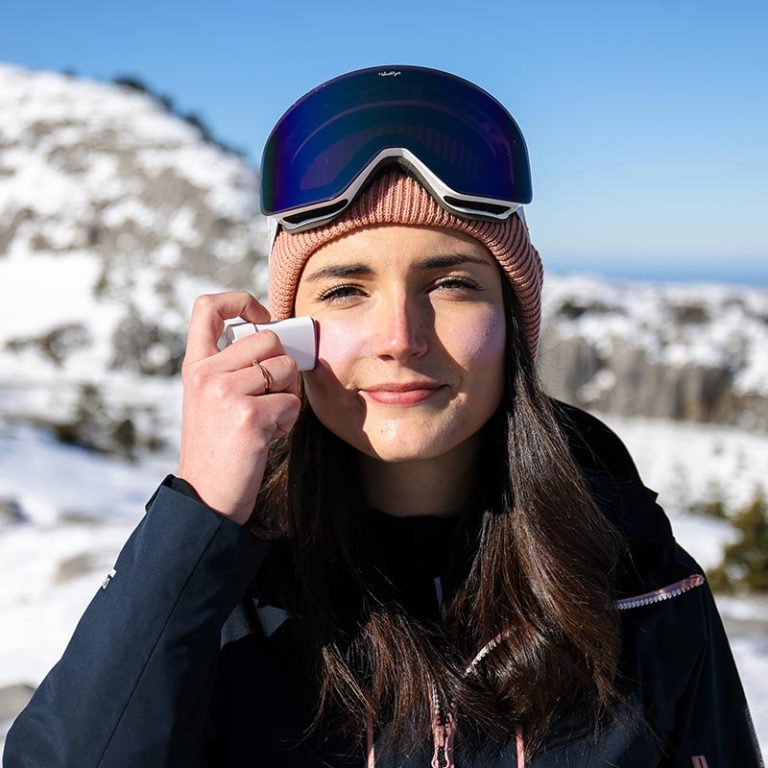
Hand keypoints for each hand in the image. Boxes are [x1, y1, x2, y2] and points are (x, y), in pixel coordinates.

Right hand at [177, 292, 300, 523]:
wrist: (206, 499)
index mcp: (195, 367)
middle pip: (269, 338)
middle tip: (272, 396)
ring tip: (268, 420)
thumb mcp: (210, 400)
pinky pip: (292, 403)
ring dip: (289, 396)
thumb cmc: (218, 449)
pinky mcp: (249, 417)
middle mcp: (206, 374)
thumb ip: (231, 368)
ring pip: (286, 369)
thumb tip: (278, 340)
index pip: (208, 307)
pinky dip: (289, 422)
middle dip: (283, 366)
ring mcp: (226, 394)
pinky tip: (268, 437)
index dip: (241, 301)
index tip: (261, 317)